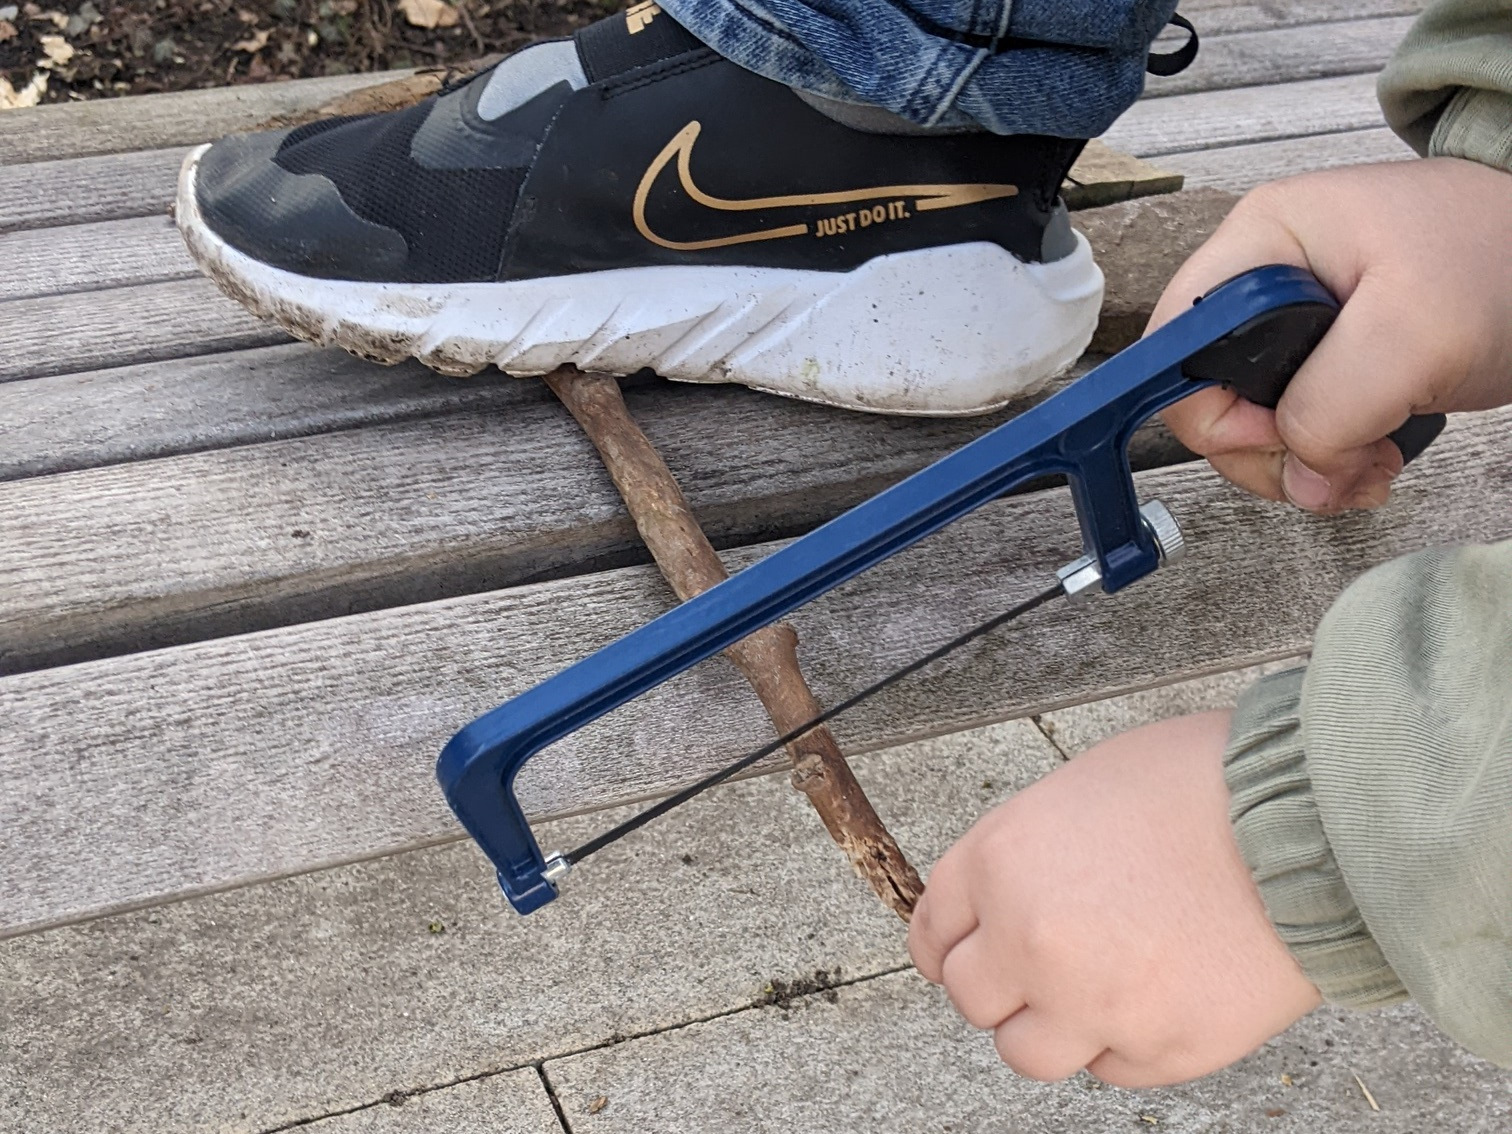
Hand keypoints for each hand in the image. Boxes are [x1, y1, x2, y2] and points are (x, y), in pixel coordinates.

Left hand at [908, 712, 1319, 1086]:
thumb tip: (1008, 892)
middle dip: (999, 983)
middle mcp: (1030, 941)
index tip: (958, 952)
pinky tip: (1155, 994)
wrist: (1311, 824)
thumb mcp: (1080, 788)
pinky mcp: (1161, 1049)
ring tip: (1092, 990)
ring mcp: (1093, 1004)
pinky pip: (1110, 1067)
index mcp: (1001, 863)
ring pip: (1026, 1052)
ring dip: (1049, 1025)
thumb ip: (1027, 853)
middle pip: (970, 998)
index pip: (933, 930)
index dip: (947, 943)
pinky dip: (1122, 1040)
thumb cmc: (1204, 782)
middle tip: (1036, 966)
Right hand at [1149, 157, 1511, 513]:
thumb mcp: (1413, 334)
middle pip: (1207, 397)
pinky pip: (1295, 425)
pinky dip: (1331, 459)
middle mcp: (1262, 279)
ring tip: (1372, 464)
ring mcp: (1291, 319)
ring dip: (1306, 464)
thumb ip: (1331, 407)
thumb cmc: (1504, 256)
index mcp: (1260, 244)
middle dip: (1270, 450)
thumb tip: (1299, 475)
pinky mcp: (1326, 354)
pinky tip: (1376, 455)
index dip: (1213, 411)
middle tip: (1340, 464)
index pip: (1175, 349)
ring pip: (1250, 423)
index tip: (1280, 438)